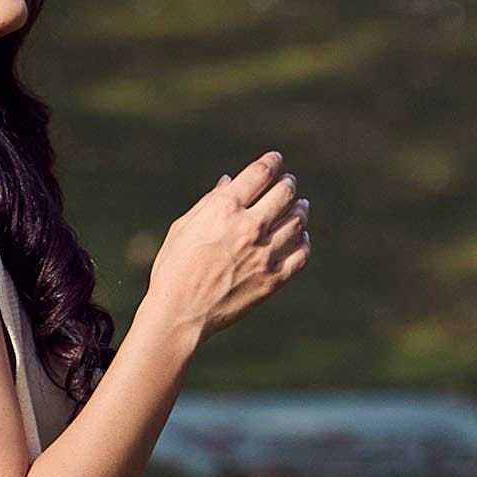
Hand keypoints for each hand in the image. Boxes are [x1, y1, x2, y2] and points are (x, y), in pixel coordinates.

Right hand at [143, 149, 309, 347]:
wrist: (179, 315)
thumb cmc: (173, 270)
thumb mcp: (182, 228)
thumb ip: (208, 202)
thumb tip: (228, 182)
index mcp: (224, 208)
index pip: (261, 173)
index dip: (272, 162)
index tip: (275, 161)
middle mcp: (249, 227)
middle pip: (284, 193)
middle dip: (288, 184)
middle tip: (288, 183)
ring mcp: (264, 254)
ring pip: (297, 222)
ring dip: (300, 210)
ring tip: (299, 207)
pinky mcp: (273, 279)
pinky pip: (300, 254)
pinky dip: (303, 242)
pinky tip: (301, 237)